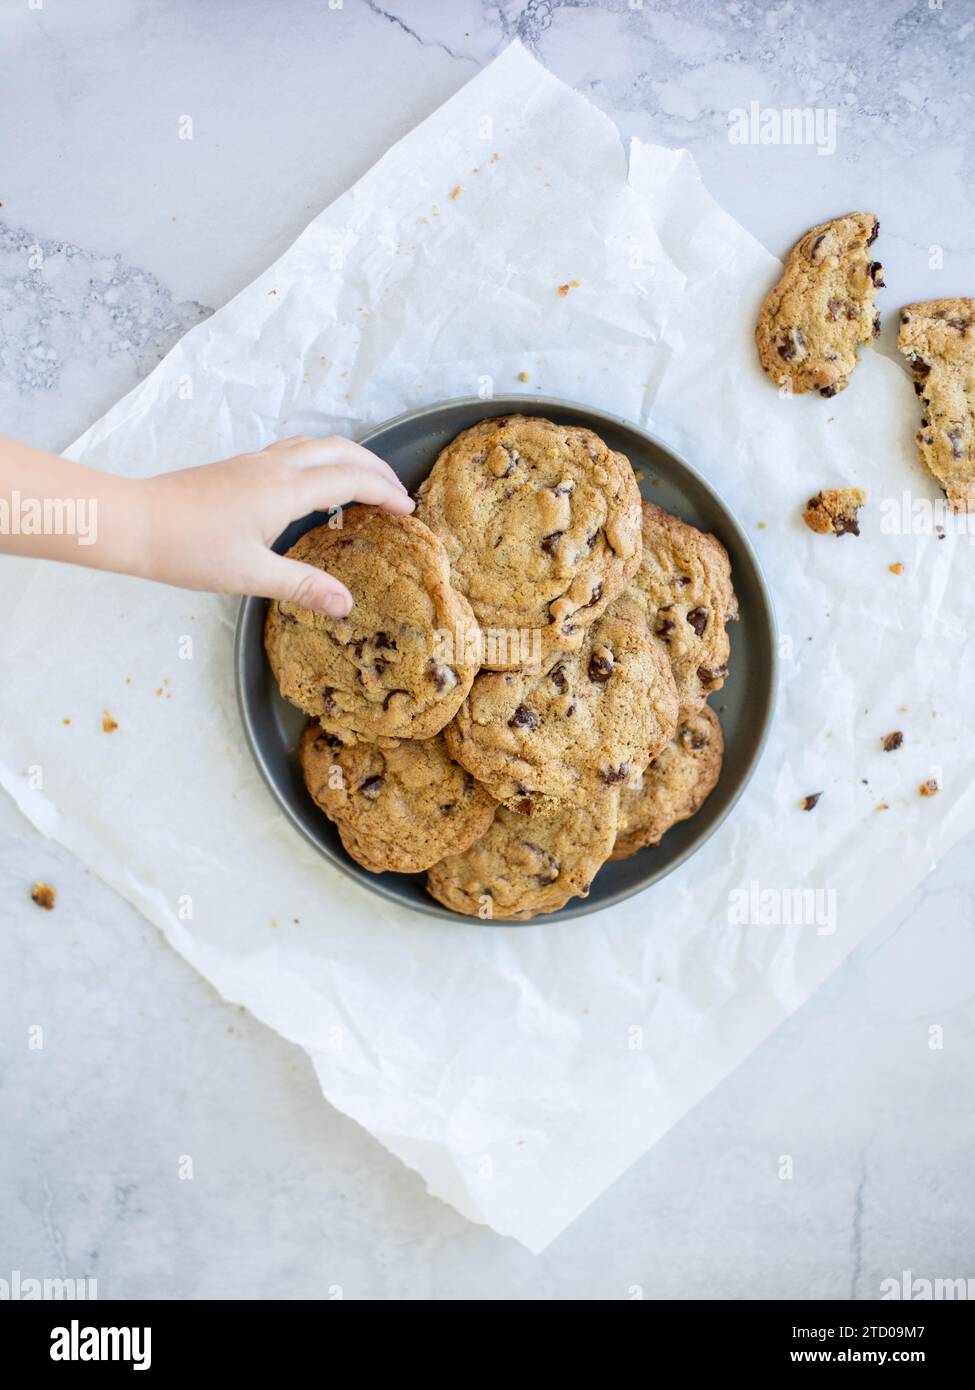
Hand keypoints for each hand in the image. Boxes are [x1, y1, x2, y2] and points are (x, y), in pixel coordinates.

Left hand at [142, 436, 413, 614]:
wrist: (134, 522)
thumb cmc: (188, 549)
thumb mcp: (250, 576)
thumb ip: (302, 586)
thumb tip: (346, 603)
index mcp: (285, 489)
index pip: (351, 479)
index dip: (385, 492)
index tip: (408, 511)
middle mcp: (275, 466)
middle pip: (340, 450)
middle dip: (375, 468)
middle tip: (397, 494)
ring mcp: (256, 462)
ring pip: (317, 444)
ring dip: (349, 458)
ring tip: (366, 484)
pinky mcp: (240, 466)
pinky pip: (296, 450)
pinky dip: (322, 459)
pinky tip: (315, 483)